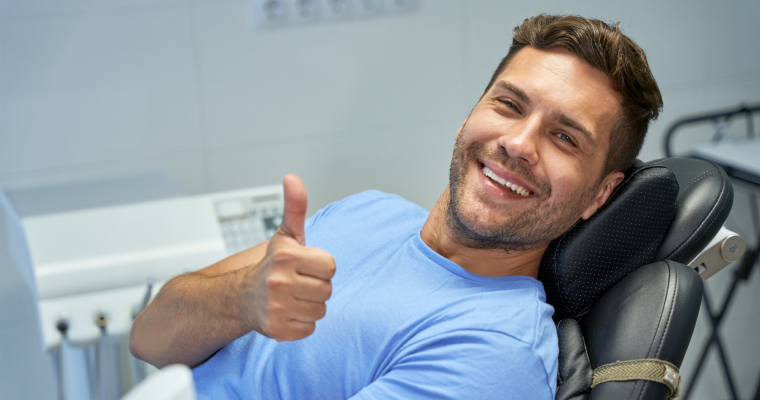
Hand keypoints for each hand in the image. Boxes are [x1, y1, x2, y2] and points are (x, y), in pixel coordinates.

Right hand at [242, 174, 335, 340]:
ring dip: (310, 305)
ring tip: (292, 297)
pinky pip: (310, 328)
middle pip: (328, 289)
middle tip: (298, 283)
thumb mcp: (286, 235)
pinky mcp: (277, 330)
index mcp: (286, 256)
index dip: (320, 266)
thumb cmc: (272, 264)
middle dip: (316, 286)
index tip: (304, 266)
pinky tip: (287, 312)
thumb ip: (295, 207)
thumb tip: (292, 178)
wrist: (241, 297)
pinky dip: (302, 323)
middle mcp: (279, 282)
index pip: (331, 266)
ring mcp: (276, 308)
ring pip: (320, 310)